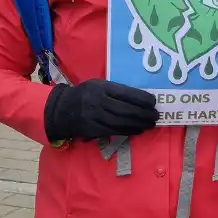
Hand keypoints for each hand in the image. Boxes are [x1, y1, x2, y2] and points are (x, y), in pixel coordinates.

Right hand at [44, 79, 159, 141]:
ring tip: (150, 125)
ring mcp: (94, 116)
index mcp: (102, 87)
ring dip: (139, 124)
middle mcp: (98, 101)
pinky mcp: (92, 128)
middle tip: (156, 116)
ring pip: (122, 122)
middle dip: (144, 114)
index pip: (126, 93)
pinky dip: (128, 131)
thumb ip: (116, 90)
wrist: (61, 109)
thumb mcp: (98, 85)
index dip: (142, 99)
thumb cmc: (86, 94)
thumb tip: (141, 98)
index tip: (154, 102)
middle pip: (126, 109)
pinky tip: (138, 130)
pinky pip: (114, 131)